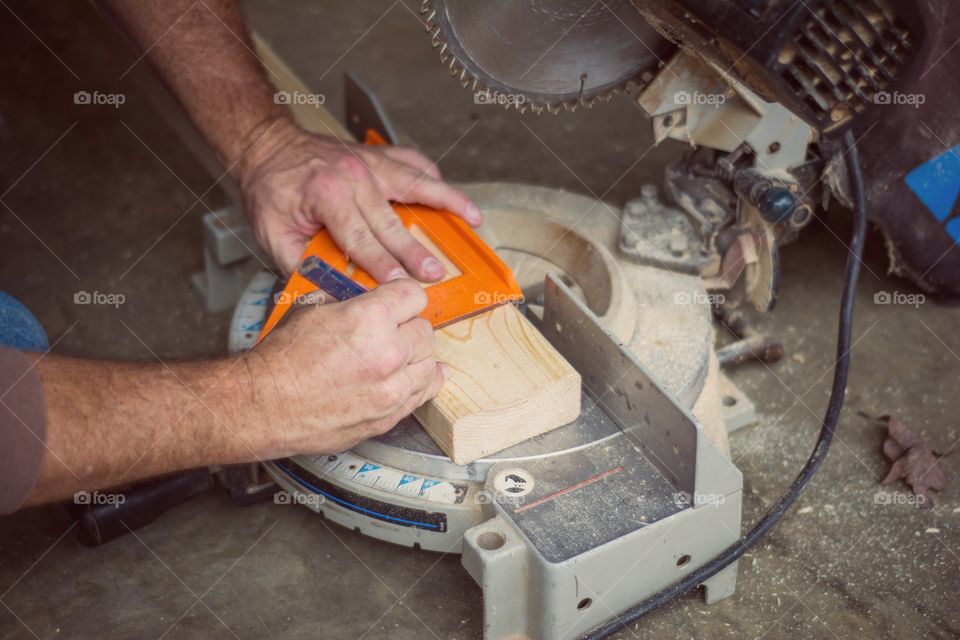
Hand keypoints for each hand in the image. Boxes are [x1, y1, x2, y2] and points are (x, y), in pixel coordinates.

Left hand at [237, 118, 482, 277]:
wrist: (267, 145)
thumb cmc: (270, 189)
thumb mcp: (271, 231)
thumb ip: (300, 262)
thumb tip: (327, 291)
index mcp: (326, 194)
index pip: (359, 237)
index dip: (380, 263)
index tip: (399, 283)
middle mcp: (353, 175)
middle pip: (391, 220)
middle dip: (415, 250)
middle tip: (436, 273)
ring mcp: (369, 162)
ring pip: (416, 184)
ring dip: (448, 202)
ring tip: (474, 219)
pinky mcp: (377, 156)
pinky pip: (414, 163)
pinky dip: (434, 179)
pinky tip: (450, 194)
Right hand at [246, 279, 444, 456]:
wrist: (264, 406)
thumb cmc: (281, 360)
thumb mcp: (312, 308)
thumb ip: (349, 302)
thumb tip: (366, 299)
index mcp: (369, 319)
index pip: (414, 295)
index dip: (402, 295)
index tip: (397, 301)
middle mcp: (388, 353)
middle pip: (426, 330)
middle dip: (408, 326)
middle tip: (390, 330)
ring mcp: (392, 390)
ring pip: (430, 362)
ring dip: (415, 355)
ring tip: (396, 355)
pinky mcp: (389, 416)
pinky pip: (424, 393)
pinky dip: (419, 382)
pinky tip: (411, 376)